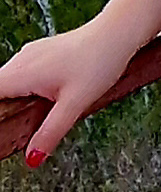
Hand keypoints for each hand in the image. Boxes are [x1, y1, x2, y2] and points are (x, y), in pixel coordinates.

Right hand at [0, 20, 131, 166]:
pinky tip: (46, 96)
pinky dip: (26, 87)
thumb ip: (50, 133)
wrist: (117, 33)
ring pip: (10, 80)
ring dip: (15, 98)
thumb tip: (32, 158)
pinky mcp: (42, 52)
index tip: (6, 126)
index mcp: (21, 73)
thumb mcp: (74, 105)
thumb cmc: (98, 63)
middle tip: (21, 126)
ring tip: (33, 114)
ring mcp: (31, 53)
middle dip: (6, 109)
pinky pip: (23, 72)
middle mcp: (21, 60)